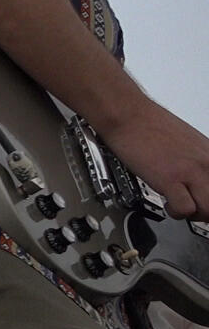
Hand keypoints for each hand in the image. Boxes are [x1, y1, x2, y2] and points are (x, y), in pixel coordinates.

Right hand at [98, 100, 208, 219]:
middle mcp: (207, 163)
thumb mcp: (189, 141)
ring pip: (208, 209)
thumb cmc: (150, 125)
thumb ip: (198, 161)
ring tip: (180, 204)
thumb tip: (199, 178)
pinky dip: (175, 211)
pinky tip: (166, 202)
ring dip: (194, 213)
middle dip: (206, 210)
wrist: (128, 115)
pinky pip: (185, 209)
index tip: (202, 199)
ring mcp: (190, 172)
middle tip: (194, 207)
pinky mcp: (170, 179)